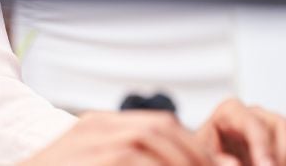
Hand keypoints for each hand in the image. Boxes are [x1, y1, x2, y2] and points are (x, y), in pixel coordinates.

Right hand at [20, 110, 220, 165]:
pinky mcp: (93, 157)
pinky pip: (134, 159)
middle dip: (194, 154)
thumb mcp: (95, 163)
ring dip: (182, 162)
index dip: (192, 146)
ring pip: (151, 142)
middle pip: (161, 129)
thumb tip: (196, 165)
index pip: (159, 124)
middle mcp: (96, 127)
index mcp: (99, 126)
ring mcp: (90, 141)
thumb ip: (136, 160)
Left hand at [196, 98, 285, 165]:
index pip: (253, 124)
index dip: (262, 148)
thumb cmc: (209, 154)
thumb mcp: (203, 155)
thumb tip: (234, 163)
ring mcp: (277, 125)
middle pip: (283, 126)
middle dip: (284, 156)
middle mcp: (257, 114)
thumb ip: (215, 160)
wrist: (218, 158)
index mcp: (231, 112)